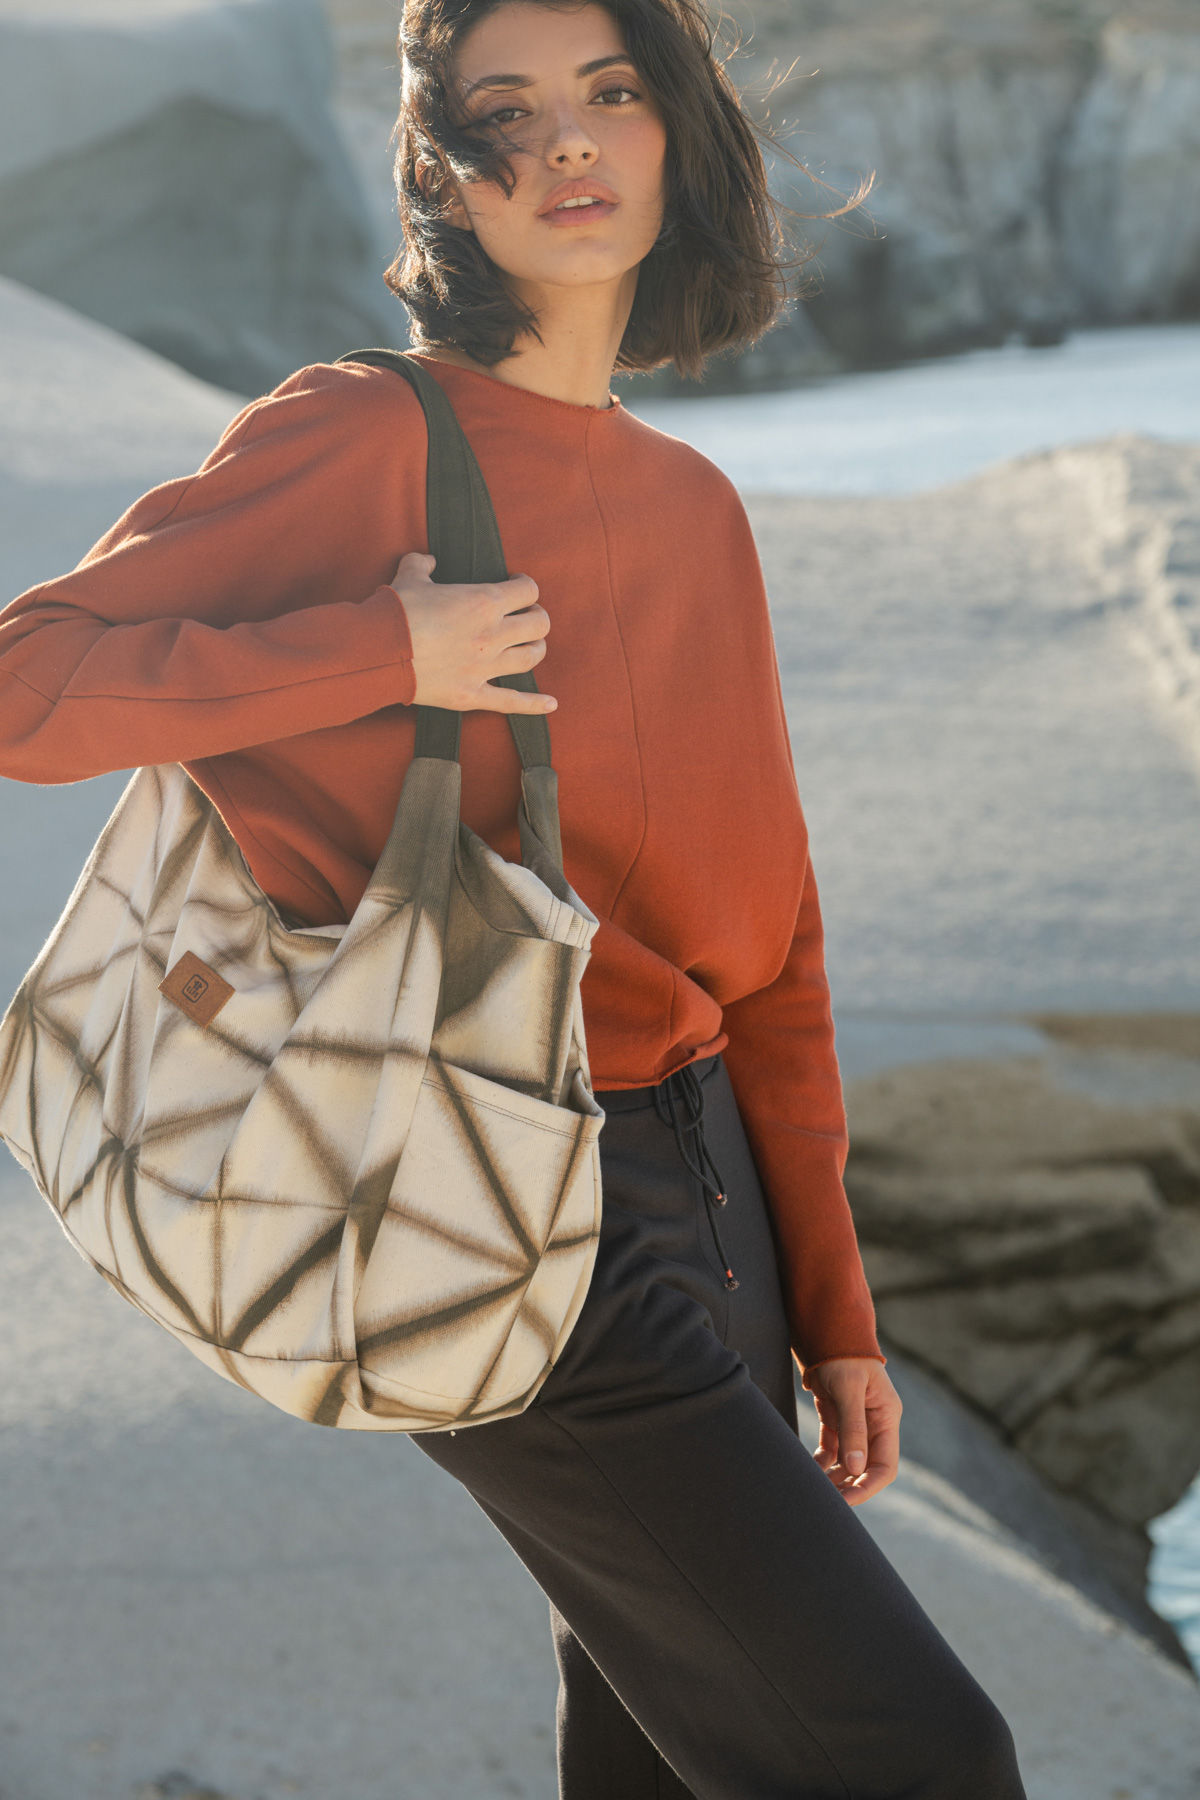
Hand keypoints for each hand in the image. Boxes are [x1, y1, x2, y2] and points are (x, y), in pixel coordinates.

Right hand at [390, 551, 556, 715]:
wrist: (376, 651)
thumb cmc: (395, 612)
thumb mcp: (410, 576)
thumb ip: (422, 564)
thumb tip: (427, 560)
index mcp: (483, 601)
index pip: (528, 590)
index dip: (526, 587)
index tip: (517, 587)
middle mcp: (492, 634)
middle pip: (539, 624)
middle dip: (536, 617)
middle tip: (525, 615)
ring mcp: (485, 667)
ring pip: (531, 658)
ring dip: (535, 648)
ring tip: (528, 644)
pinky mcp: (472, 694)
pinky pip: (512, 701)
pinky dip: (534, 705)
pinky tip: (551, 704)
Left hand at [803, 1357, 901, 1505]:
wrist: (828, 1329)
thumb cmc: (843, 1355)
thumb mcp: (849, 1389)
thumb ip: (853, 1427)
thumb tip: (856, 1467)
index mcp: (887, 1418)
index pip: (884, 1466)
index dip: (866, 1486)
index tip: (845, 1501)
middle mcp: (874, 1423)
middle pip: (865, 1467)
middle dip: (847, 1485)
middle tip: (824, 1502)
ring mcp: (855, 1421)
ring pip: (847, 1460)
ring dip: (833, 1476)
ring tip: (814, 1489)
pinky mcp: (836, 1416)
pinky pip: (832, 1447)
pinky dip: (822, 1460)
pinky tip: (809, 1469)